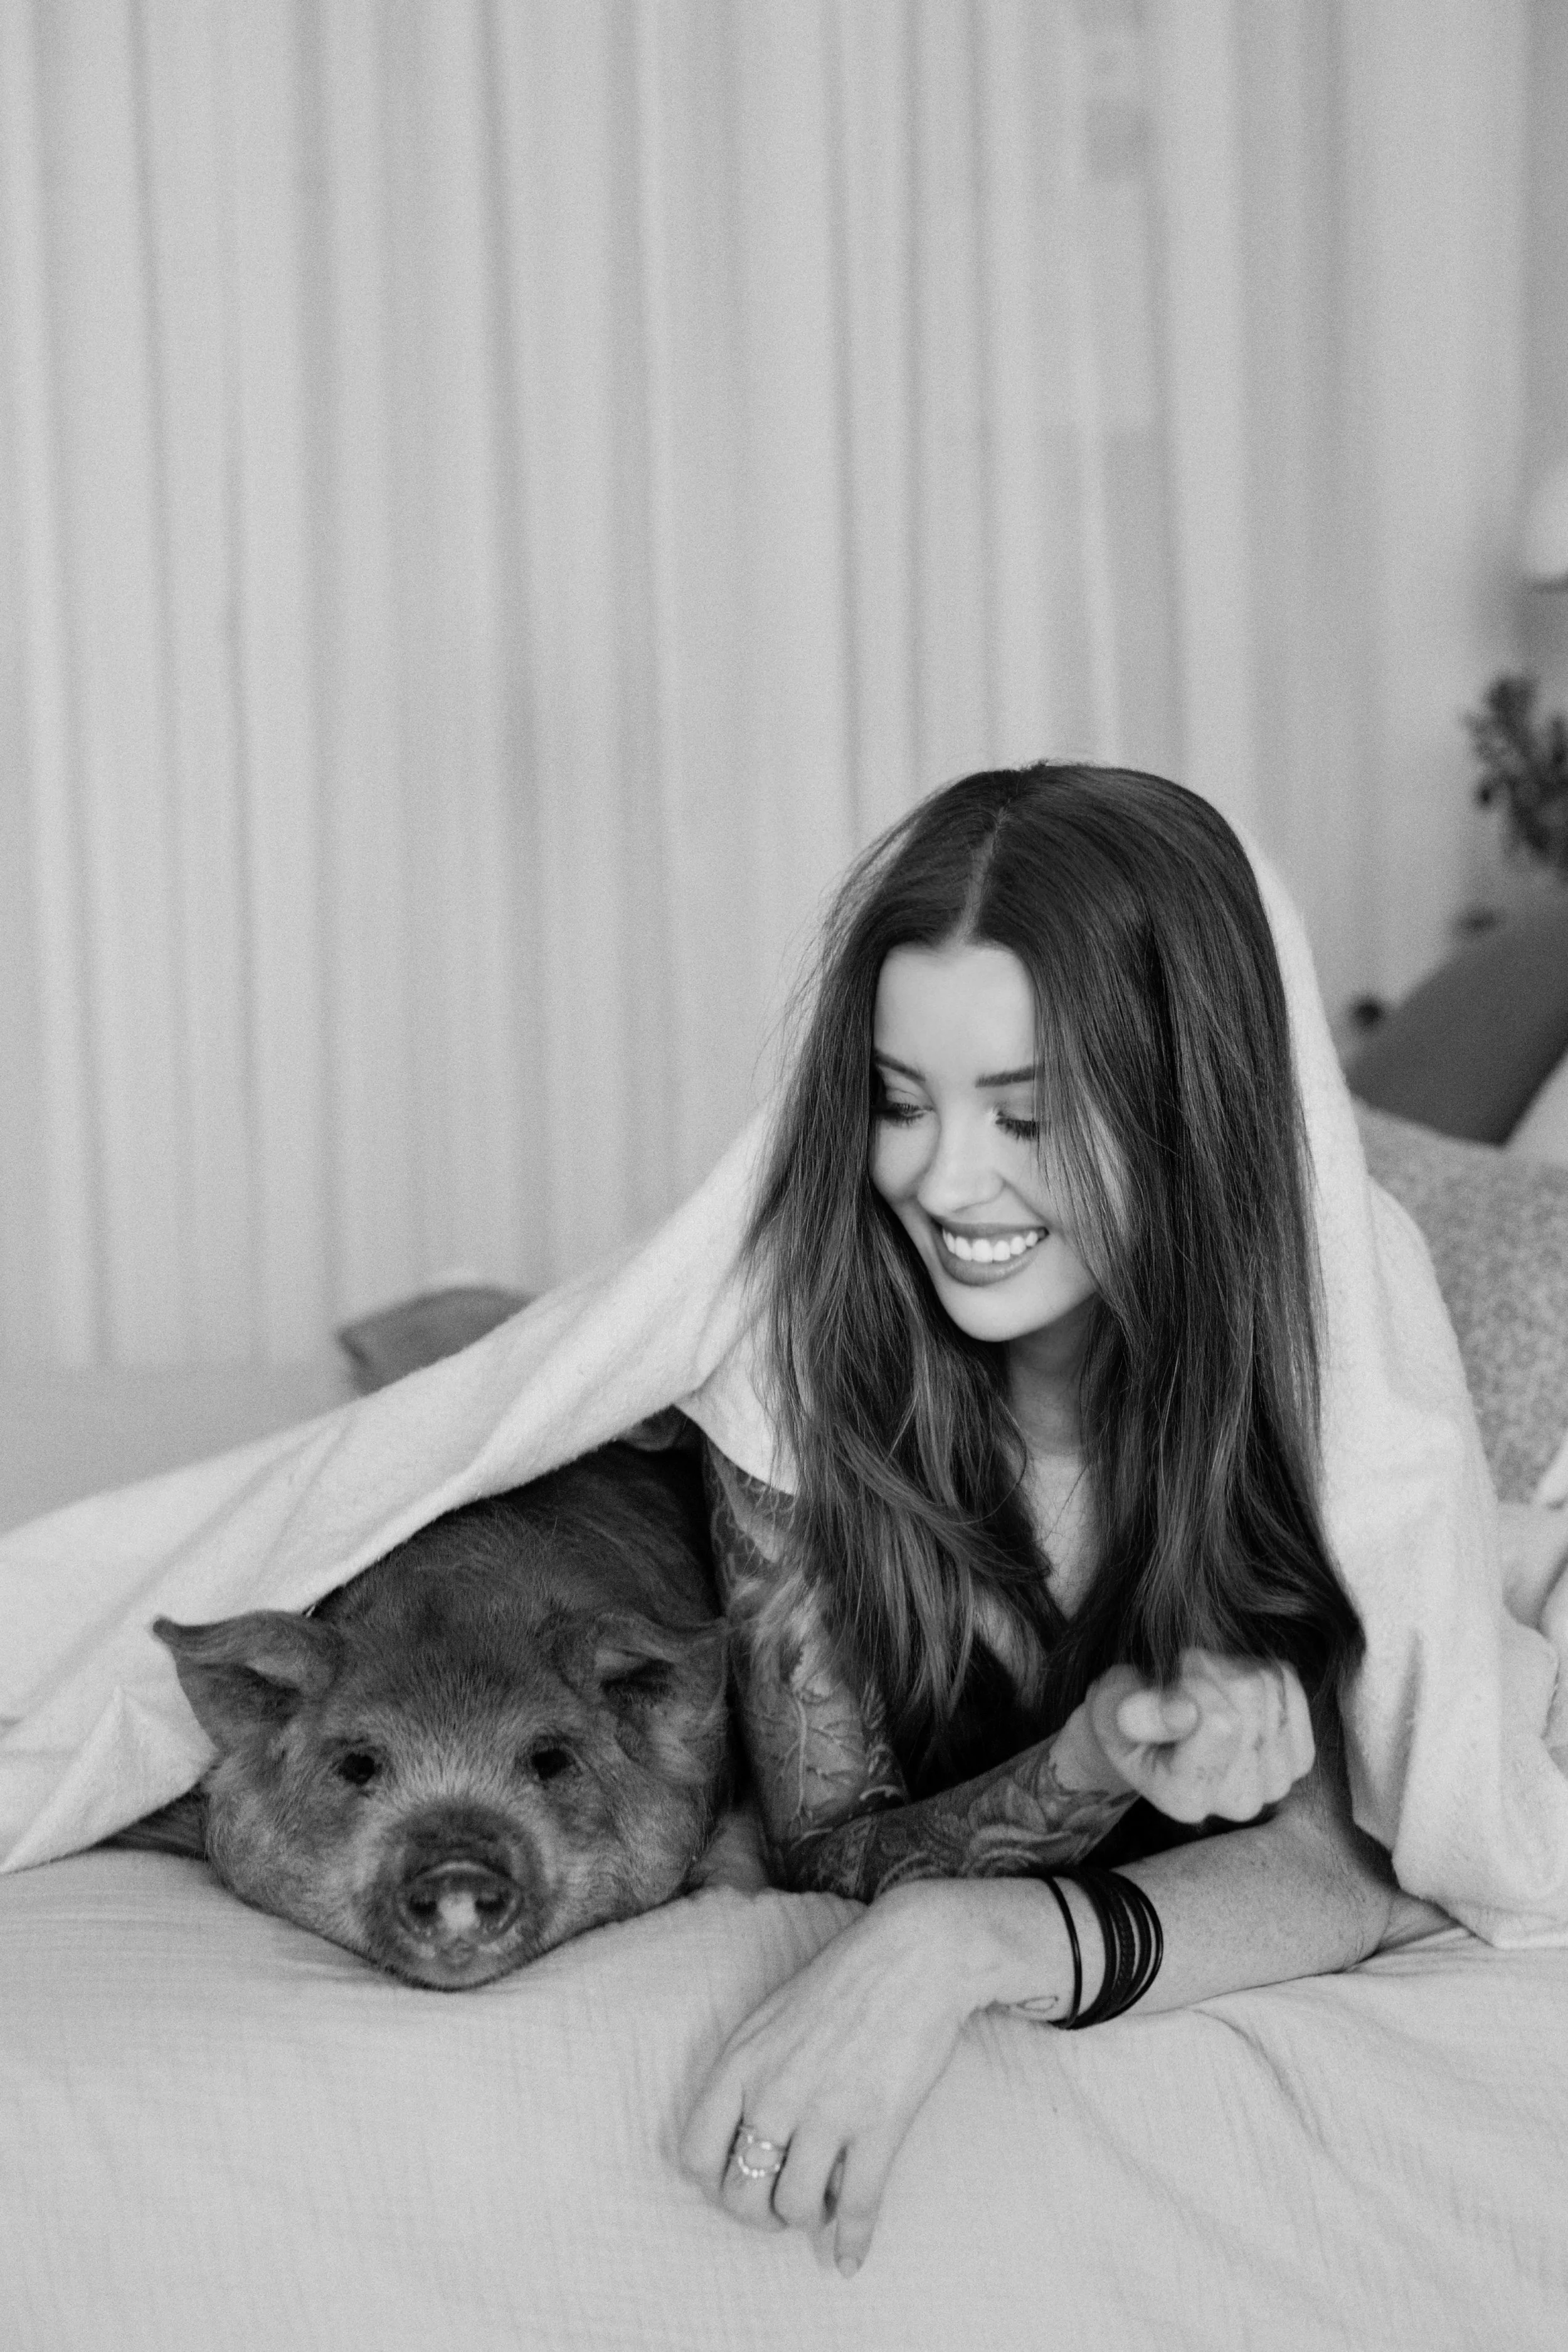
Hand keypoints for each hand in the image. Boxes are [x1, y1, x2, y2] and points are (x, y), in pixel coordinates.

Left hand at [679, 1884, 974, 2274]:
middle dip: (760, 2212)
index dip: (715, 2183)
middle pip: (740, 2194)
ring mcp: (827, 2109)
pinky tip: (850, 2260)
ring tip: (822, 2199)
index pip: (695, 2155)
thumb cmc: (843, 1982)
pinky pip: (855, 2207)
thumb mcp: (772, 2018)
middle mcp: (774, 2090)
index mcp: (741, 2062)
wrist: (913, 1954)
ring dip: (806, 2217)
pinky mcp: (879, 2124)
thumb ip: (750, 2075)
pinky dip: (851, 2243)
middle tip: (783, 2201)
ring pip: (794, 2207)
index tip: (741, 2182)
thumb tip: (745, 2139)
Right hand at [1073, 1650, 1314, 1823]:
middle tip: (1184, 1682)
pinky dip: (1260, 1670)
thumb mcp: (1110, 1708)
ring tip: (1204, 1686)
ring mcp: (1275, 1781)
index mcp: (1185, 1799)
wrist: (1151, 1732)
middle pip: (1250, 1698)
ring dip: (1234, 1668)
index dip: (1193, 1684)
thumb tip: (1185, 1713)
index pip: (1220, 1722)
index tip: (1169, 1687)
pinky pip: (1289, 1684)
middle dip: (1213, 1670)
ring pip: (1271, 1687)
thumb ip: (1135, 1712)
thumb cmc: (1124, 1717)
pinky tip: (1232, 1688)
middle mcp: (1238, 1803)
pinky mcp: (1300, 1757)